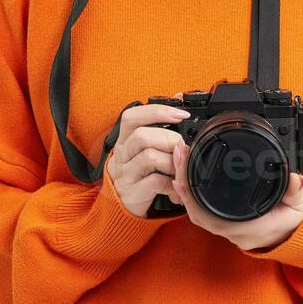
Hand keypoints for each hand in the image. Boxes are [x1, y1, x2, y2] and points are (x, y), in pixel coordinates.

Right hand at [104, 100, 192, 217]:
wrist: (122, 207)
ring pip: (150, 158)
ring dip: (172, 162)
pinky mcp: (133, 194)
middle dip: (169, 139)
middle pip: (142, 136)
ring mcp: (125, 175)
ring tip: (179, 169)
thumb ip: (159, 124)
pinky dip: (173, 184)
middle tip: (181, 148)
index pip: (132, 117)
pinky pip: (156, 183)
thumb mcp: (144, 147)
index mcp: (124, 140)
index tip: (181, 114)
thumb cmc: (139, 172)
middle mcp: (121, 155)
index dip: (156, 111)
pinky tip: (176, 188)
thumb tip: (178, 96)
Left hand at [172, 134, 302, 251]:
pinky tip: (182, 178)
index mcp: (249, 228)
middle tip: (180, 154)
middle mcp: (234, 232)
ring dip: (184, 187)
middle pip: (197, 212)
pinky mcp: (224, 224)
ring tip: (179, 159)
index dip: (193, 198)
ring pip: (196, 213)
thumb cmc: (293, 219)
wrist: (293, 234)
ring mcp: (227, 230)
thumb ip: (295, 191)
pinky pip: (200, 214)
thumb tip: (294, 179)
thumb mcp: (299, 203)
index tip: (184, 174)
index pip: (213, 218)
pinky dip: (189, 196)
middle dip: (184, 183)